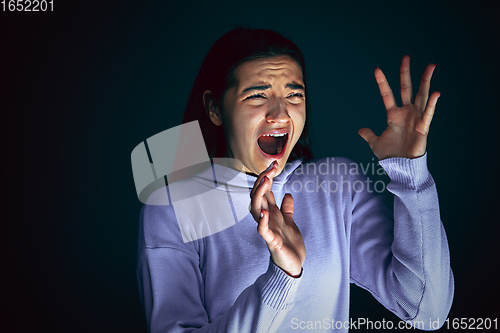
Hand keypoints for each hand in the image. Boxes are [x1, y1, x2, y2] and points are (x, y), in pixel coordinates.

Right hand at [249, 161, 305, 276]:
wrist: (293, 264)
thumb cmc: (290, 244)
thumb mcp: (290, 222)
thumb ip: (287, 209)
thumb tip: (287, 194)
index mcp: (272, 212)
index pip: (265, 191)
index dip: (267, 177)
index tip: (274, 164)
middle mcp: (267, 218)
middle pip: (258, 196)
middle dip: (262, 181)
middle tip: (270, 168)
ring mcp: (268, 229)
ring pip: (256, 209)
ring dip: (259, 195)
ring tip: (265, 182)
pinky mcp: (271, 241)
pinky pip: (263, 230)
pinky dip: (262, 221)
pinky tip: (264, 212)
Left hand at [358, 55, 440, 159]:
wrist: (400, 166)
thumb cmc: (390, 155)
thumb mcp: (375, 143)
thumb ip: (368, 134)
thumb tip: (360, 130)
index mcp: (393, 115)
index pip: (387, 94)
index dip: (382, 82)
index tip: (376, 69)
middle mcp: (406, 112)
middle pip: (406, 88)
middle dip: (405, 73)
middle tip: (405, 57)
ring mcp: (416, 118)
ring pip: (422, 95)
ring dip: (426, 81)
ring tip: (430, 66)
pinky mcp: (424, 127)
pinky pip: (429, 114)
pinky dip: (433, 104)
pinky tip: (436, 93)